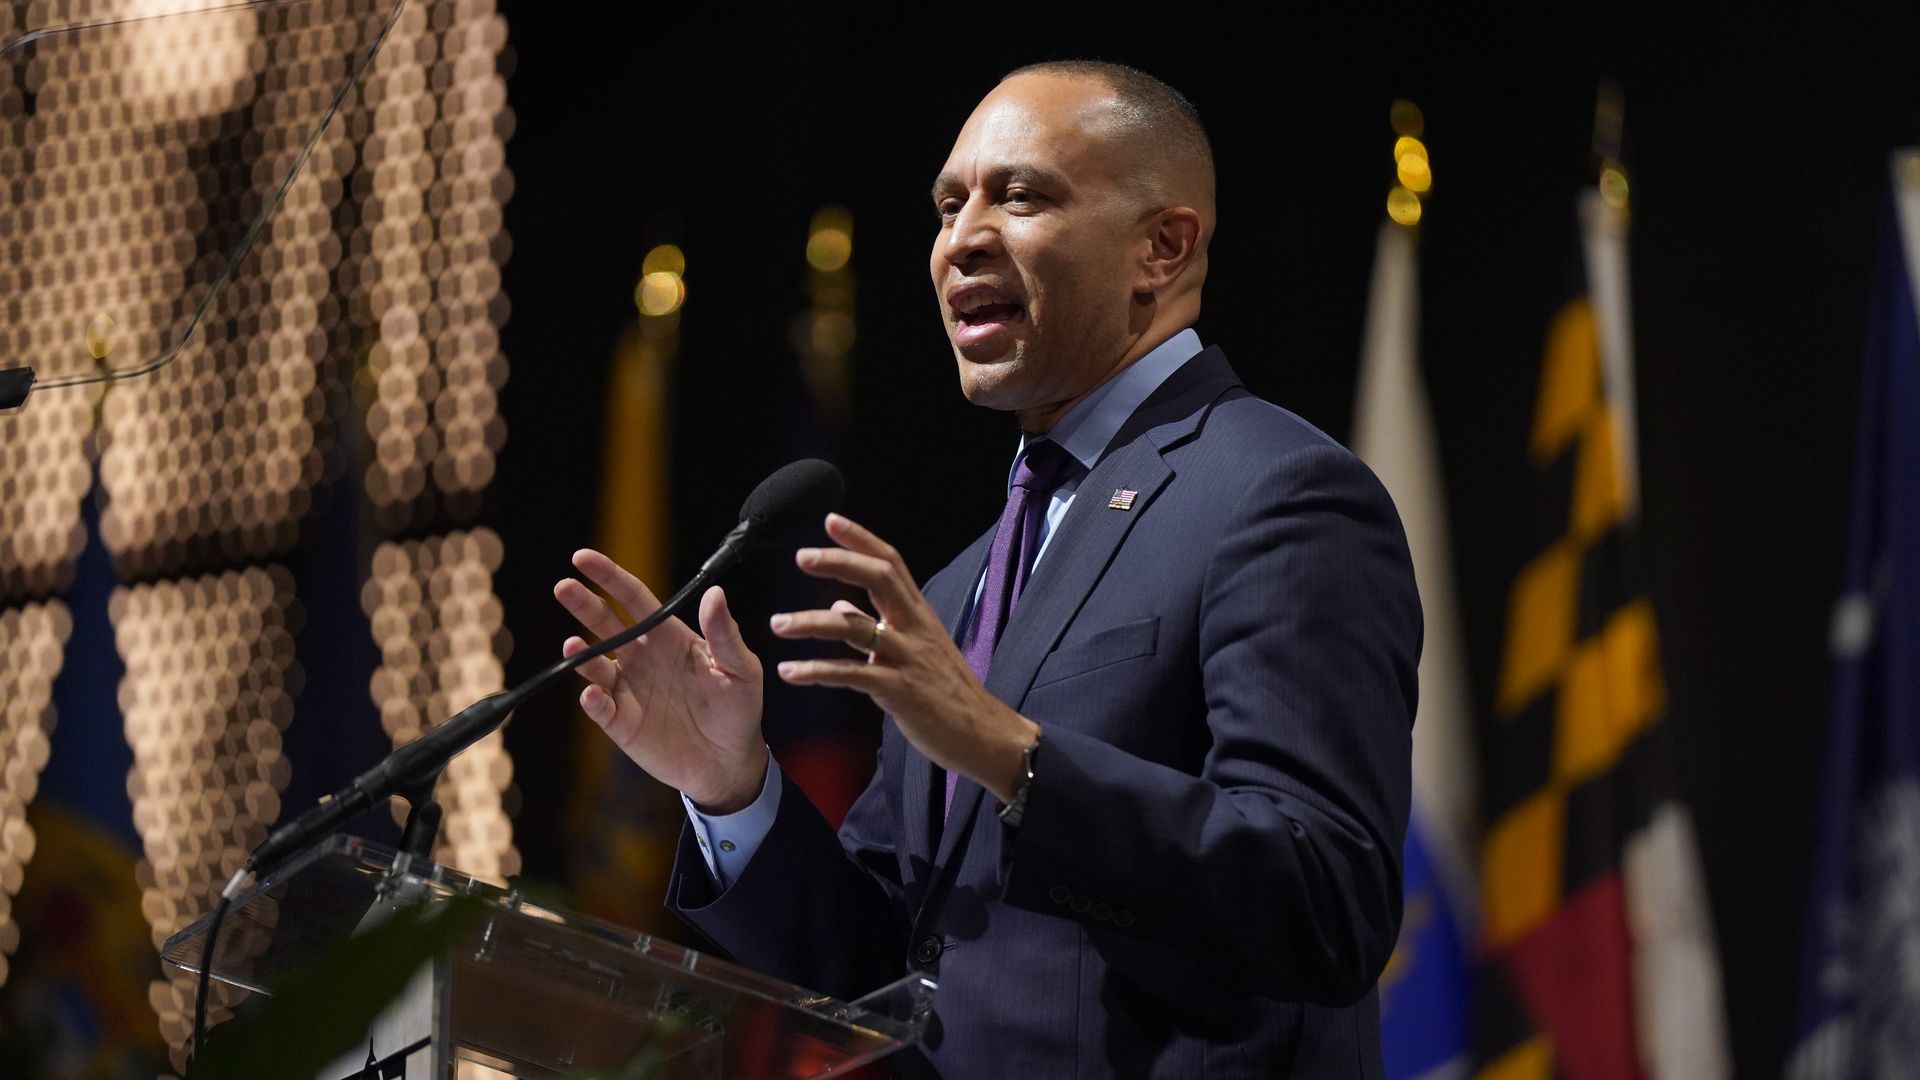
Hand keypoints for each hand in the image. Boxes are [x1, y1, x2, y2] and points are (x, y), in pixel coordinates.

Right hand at [553, 549, 766, 812]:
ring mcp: (628, 689)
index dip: (609, 577)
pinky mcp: (621, 722)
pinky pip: (599, 706)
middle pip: (605, 623)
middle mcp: (642, 657)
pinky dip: (592, 699)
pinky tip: (592, 691)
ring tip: (573, 644)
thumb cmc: (738, 710)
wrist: (729, 763)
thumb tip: (715, 593)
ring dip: (581, 654)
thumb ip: (724, 635)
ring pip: (594, 663)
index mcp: (668, 637)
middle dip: (583, 603)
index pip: (633, 598)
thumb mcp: (740, 670)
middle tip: (563, 586)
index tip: (583, 558)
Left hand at [771, 514, 1038, 803]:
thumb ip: (878, 625)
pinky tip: (791, 672)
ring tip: (778, 623)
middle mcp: (915, 628)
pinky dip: (818, 671)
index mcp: (918, 615)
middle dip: (839, 562)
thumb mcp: (918, 651)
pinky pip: (853, 674)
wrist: (984, 734)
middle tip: (802, 557)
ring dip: (812, 622)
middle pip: (879, 578)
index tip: (830, 520)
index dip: (861, 539)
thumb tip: (841, 603)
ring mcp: (909, 657)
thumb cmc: (949, 694)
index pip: (891, 563)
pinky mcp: (901, 691)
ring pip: (856, 627)